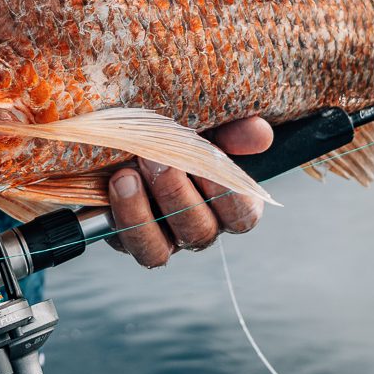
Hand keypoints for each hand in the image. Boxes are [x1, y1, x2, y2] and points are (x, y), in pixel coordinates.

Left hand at [107, 117, 271, 267]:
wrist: (128, 135)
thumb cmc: (176, 131)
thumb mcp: (207, 123)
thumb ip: (235, 128)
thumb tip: (260, 134)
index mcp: (228, 203)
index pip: (242, 216)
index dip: (226, 194)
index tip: (209, 159)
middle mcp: (199, 227)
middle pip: (199, 231)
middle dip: (176, 194)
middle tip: (153, 157)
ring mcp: (163, 238)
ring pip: (159, 250)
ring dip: (141, 213)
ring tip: (125, 176)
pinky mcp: (127, 240)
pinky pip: (127, 244)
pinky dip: (120, 217)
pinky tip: (112, 184)